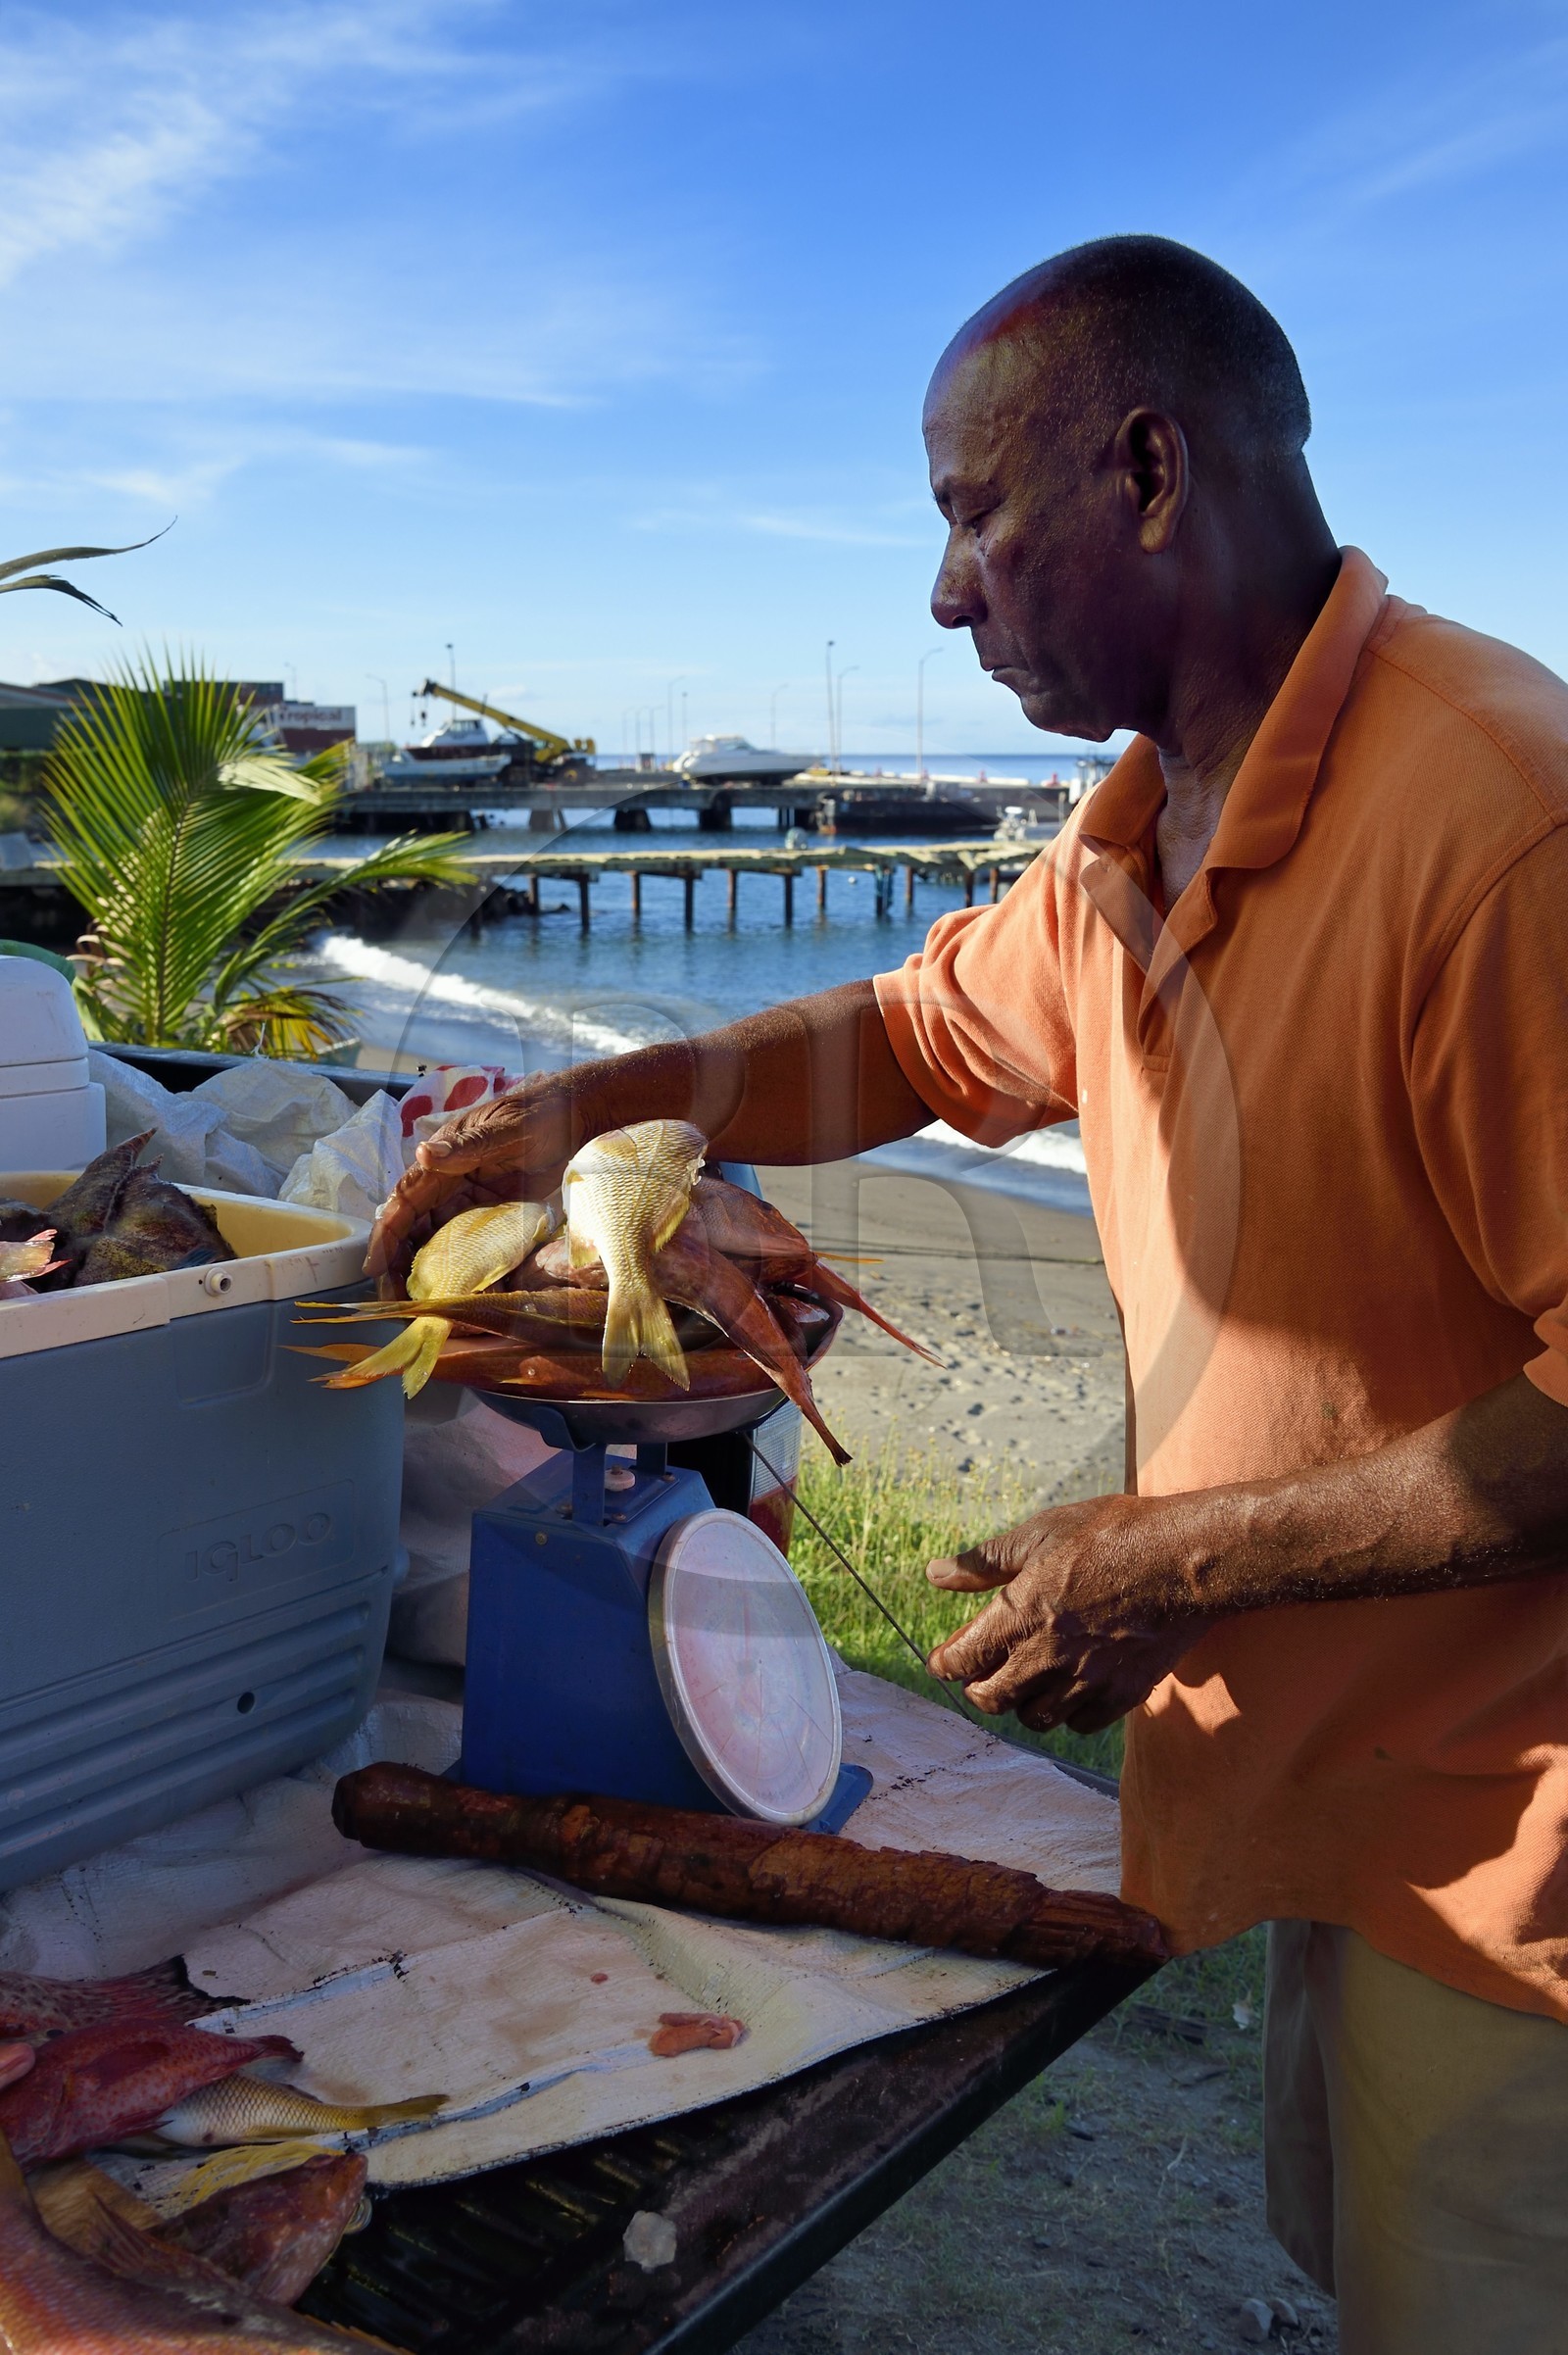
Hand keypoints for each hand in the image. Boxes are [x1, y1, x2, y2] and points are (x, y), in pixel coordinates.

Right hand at [366, 1077, 576, 1281]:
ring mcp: (467, 1198)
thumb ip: (468, 1145)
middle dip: (397, 1262)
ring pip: (432, 1237)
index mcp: (443, 1160)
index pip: (404, 1201)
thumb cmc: (541, 1115)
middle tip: (393, 1300)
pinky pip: (464, 1241)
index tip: (373, 1267)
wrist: (577, 1117)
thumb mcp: (508, 1129)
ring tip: (416, 1304)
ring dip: (421, 1268)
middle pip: (411, 1226)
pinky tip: (455, 1290)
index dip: (386, 1235)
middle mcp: (447, 1181)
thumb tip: (423, 1153)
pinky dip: (456, 1265)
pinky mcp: (489, 1210)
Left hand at [925, 1493, 1214, 1734]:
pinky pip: (1080, 1723)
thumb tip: (935, 1574)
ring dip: (1023, 1702)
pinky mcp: (1123, 1694)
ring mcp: (1086, 1680)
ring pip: (1036, 1717)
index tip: (943, 1660)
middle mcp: (1047, 1657)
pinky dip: (1067, 1712)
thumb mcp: (1041, 1533)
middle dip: (979, 1688)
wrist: (1184, 1560)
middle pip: (992, 1699)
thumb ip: (985, 1562)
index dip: (946, 1663)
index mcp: (1019, 1616)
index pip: (963, 1660)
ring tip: (1026, 1681)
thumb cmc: (1112, 1535)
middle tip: (980, 1675)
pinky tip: (1070, 1688)